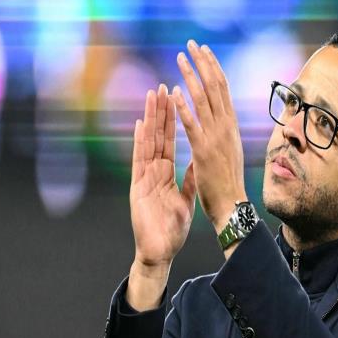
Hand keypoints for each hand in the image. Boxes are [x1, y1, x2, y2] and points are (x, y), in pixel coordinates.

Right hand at [127, 84, 195, 309]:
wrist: (159, 250)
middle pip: (158, 135)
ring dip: (150, 119)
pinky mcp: (138, 187)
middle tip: (162, 86)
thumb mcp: (185, 197)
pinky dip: (140, 143)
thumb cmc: (171, 226)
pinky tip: (140, 125)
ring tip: (152, 96)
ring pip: (148, 142)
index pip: (169, 139)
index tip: (175, 97)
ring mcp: (144, 176)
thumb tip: (198, 160)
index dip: (172, 119)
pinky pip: (140, 161)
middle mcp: (153, 170)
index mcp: (165, 172)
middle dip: (160, 111)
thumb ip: (189, 177)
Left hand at [172, 40, 246, 233]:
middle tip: (191, 44)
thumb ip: (224, 130)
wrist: (233, 203)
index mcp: (231, 125)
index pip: (223, 88)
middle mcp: (226, 126)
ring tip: (180, 58)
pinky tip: (174, 92)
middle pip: (215, 86)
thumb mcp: (231, 148)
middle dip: (203, 63)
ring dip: (191, 76)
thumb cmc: (229, 179)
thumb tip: (221, 116)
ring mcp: (215, 137)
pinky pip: (192, 124)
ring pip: (204, 99)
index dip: (214, 67)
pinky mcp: (203, 150)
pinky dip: (183, 107)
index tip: (205, 51)